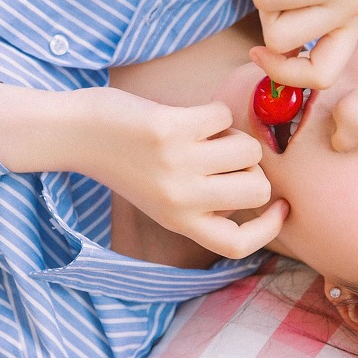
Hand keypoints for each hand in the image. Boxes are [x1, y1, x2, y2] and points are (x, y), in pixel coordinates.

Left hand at [77, 88, 287, 259]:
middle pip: (257, 189)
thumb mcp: (162, 198)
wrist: (77, 133)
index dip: (269, 230)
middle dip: (253, 167)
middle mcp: (180, 200)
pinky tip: (188, 116)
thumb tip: (259, 185)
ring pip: (248, 149)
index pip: (236, 246)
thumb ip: (202, 202)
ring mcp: (177, 165)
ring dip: (234, 134)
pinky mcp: (171, 130)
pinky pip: (223, 116)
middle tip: (226, 154)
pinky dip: (213, 111)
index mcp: (179, 221)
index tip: (281, 208)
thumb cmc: (126, 160)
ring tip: (203, 133)